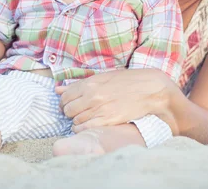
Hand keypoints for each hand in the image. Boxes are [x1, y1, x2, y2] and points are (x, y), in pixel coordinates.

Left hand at [55, 69, 177, 132]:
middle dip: (70, 112)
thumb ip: (79, 84)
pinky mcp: (108, 121)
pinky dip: (84, 129)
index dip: (65, 103)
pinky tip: (90, 125)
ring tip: (86, 118)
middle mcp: (92, 96)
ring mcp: (99, 109)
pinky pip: (86, 129)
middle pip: (67, 110)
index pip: (64, 97)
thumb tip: (57, 89)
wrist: (151, 90)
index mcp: (90, 83)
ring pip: (75, 121)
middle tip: (77, 112)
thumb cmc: (128, 81)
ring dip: (78, 121)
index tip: (70, 105)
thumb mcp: (103, 77)